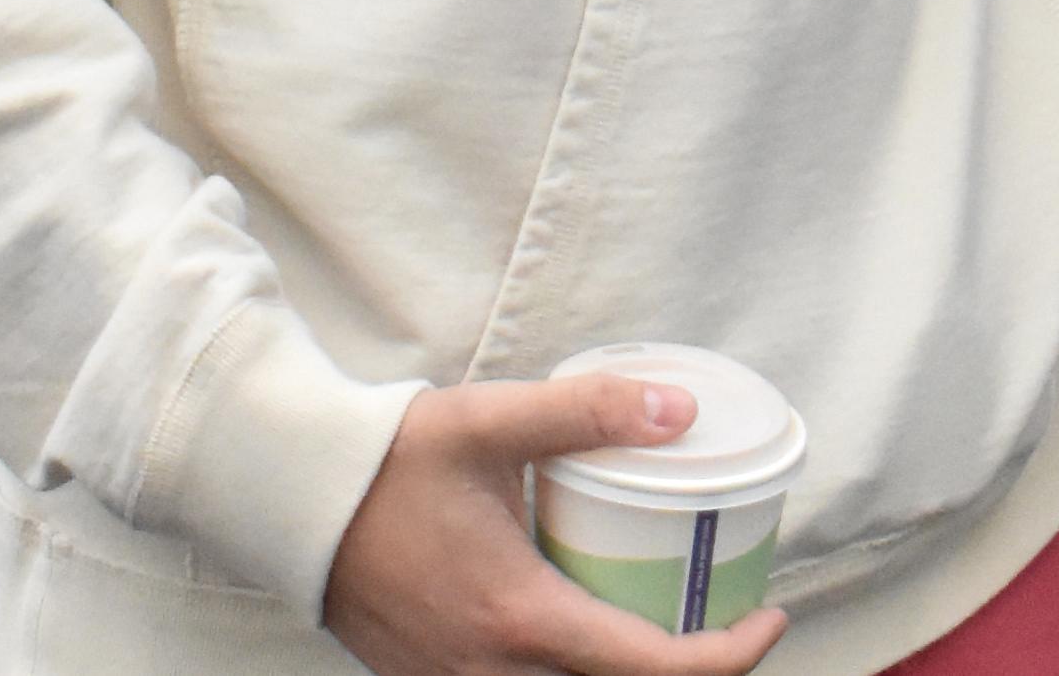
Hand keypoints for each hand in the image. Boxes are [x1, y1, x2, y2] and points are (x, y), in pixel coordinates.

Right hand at [326, 374, 786, 675]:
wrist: (290, 500)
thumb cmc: (386, 463)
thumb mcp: (493, 422)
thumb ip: (590, 412)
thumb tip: (678, 409)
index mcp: (521, 619)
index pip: (653, 670)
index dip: (729, 655)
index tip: (769, 615)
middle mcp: (493, 671)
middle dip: (686, 670)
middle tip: (724, 614)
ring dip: (624, 671)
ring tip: (666, 617)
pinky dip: (572, 671)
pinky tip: (587, 623)